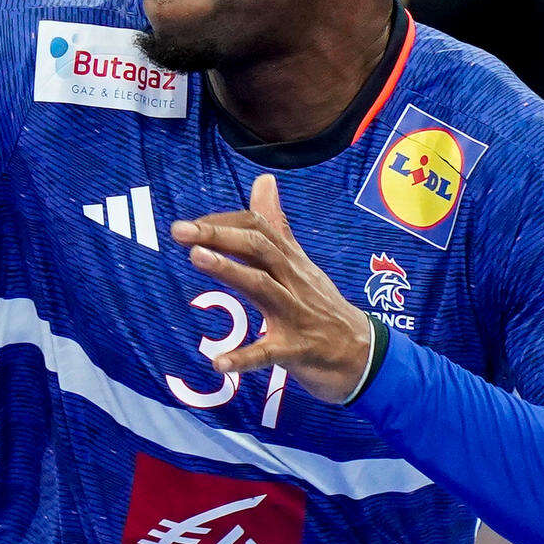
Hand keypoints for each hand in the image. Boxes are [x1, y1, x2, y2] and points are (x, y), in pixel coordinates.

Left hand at [170, 173, 378, 402]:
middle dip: (220, 235)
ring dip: (230, 271)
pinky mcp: (298, 351)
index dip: (225, 221)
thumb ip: (277, 227)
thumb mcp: (301, 265)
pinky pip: (269, 353)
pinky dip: (244, 358)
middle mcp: (294, 282)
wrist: (364, 356)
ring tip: (195, 258)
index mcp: (292, 263)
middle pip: (260, 249)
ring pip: (263, 287)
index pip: (259, 229)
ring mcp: (297, 316)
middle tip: (179, 230)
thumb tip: (264, 180)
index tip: (192, 225)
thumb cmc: (324, 308)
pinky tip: (218, 363)